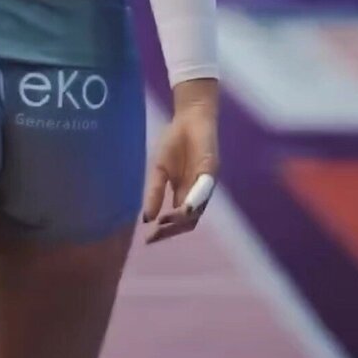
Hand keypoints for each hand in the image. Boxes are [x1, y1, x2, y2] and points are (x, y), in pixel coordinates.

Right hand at [143, 79, 218, 244]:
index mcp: (182, 193)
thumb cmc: (174, 142)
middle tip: (155, 235)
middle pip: (188, 222)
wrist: (189, 118)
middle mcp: (196, 194)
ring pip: (197, 211)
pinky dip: (193, 201)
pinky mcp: (211, 172)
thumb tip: (146, 218)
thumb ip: (154, 191)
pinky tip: (182, 207)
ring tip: (165, 222)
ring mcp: (205, 185)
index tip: (148, 239)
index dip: (164, 231)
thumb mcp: (159, 169)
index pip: (176, 221)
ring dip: (182, 219)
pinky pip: (203, 190)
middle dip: (172, 230)